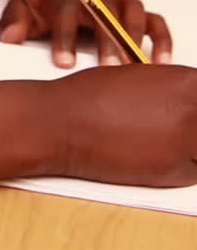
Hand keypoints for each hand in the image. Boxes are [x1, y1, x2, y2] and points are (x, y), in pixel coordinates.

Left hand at [0, 0, 171, 67]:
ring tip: (140, 68)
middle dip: (109, 40)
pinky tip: (161, 62)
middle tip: (110, 70)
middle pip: (104, 13)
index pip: (64, 13)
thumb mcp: (19, 5)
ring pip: (133, 10)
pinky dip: (161, 38)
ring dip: (137, 37)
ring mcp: (111, 2)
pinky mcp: (127, 11)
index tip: (64, 63)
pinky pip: (153, 20)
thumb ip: (13, 21)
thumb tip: (9, 37)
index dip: (65, 37)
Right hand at [48, 62, 196, 186]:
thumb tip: (186, 97)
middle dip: (196, 122)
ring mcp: (184, 143)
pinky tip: (162, 153)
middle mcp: (190, 111)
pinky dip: (186, 165)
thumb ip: (172, 87)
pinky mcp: (172, 172)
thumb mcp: (140, 76)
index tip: (193, 107)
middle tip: (179, 124)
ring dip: (194, 144)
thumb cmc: (93, 95)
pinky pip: (195, 170)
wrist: (65, 122)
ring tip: (168, 137)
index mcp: (185, 80)